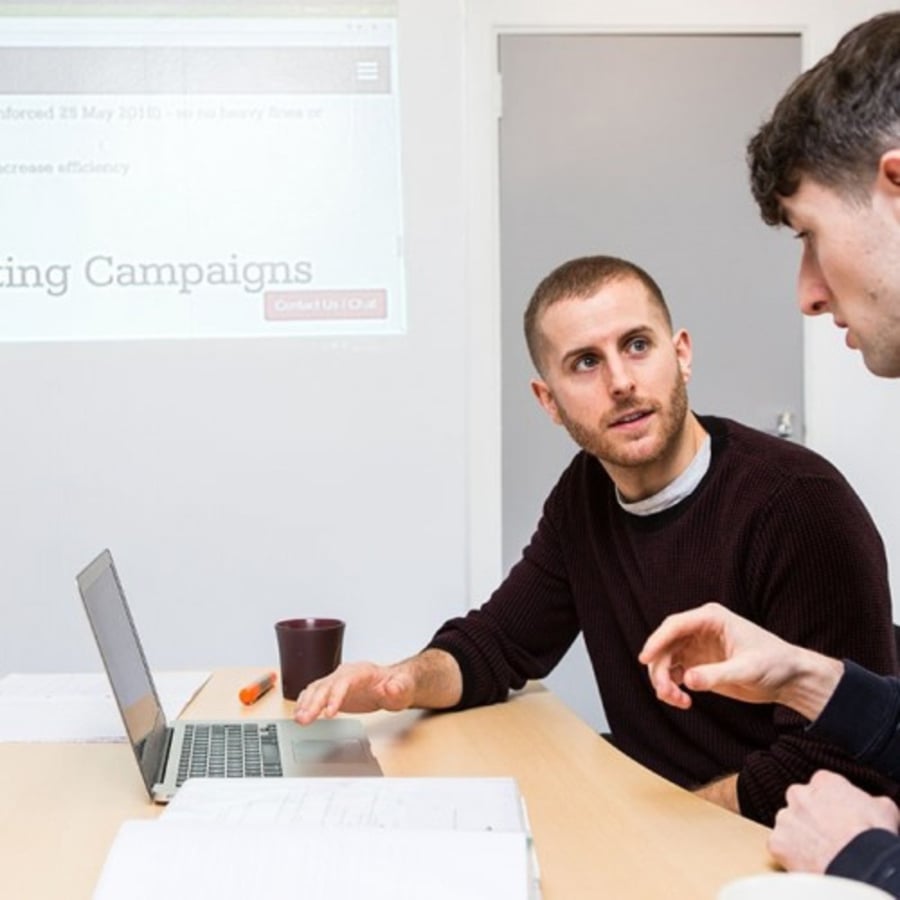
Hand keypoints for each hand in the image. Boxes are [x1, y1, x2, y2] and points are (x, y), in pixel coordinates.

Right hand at [293, 661, 415, 724]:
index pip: (345, 681)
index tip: (329, 712)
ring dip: (306, 703)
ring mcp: (337, 681)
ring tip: (299, 719)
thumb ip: (398, 688)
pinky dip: (305, 703)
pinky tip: (299, 713)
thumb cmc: (399, 686)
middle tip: (305, 719)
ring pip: (316, 689)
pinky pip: (314, 693)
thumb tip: (391, 687)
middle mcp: (346, 673)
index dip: (335, 696)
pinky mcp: (332, 690)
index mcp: (362, 671)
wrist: (395, 685)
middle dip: (314, 702)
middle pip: (326, 685)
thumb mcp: (404, 688)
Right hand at [638, 602, 841, 718]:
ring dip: (664, 682)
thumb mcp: (747, 669)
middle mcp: (699, 630)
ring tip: (679, 702)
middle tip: (667, 694)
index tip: (645, 659)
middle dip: (660, 670)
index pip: (674, 626)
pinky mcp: (698, 664)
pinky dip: (672, 688)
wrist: (790, 678)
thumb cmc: (775, 664)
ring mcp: (696, 647)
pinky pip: (673, 674)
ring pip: (665, 661)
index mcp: (711, 619)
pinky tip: (683, 701)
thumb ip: (716, 675)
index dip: (656, 641)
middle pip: (665, 645)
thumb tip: (687, 680)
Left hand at [769, 770, 899, 872]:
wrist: (861, 865)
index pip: (822, 786)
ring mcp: (785, 818)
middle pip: (801, 803)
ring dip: (800, 836)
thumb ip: (869, 800)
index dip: (832, 804)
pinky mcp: (777, 842)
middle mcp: (799, 794)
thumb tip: (872, 805)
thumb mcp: (883, 808)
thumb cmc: (873, 836)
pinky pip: (780, 847)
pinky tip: (808, 862)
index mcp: (824, 781)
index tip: (839, 817)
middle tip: (829, 836)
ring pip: (789, 824)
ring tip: (821, 852)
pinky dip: (790, 855)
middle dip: (811, 817)